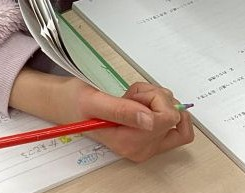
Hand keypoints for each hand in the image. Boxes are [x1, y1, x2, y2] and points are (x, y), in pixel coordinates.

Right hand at [73, 80, 193, 161]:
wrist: (67, 106)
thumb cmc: (76, 103)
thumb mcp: (94, 101)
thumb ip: (122, 110)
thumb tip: (151, 120)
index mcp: (128, 143)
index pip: (167, 120)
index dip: (155, 99)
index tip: (134, 95)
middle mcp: (141, 148)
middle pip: (175, 119)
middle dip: (156, 98)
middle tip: (132, 95)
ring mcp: (147, 145)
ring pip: (177, 119)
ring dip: (157, 99)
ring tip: (131, 97)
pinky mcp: (150, 137)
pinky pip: (173, 123)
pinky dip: (162, 105)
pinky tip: (141, 100)